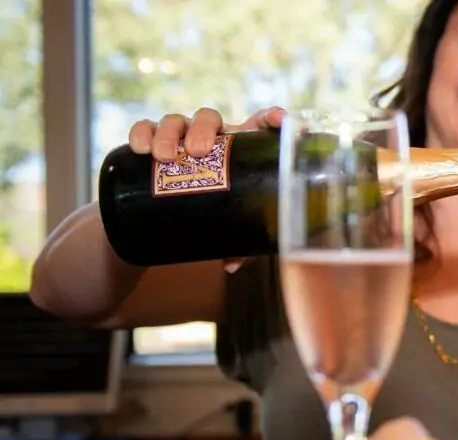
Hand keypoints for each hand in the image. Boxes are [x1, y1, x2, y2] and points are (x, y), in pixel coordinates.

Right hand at [128, 106, 286, 272]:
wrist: (167, 218)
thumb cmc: (212, 216)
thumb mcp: (229, 228)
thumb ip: (236, 244)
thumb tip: (231, 265)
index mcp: (238, 149)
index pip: (257, 123)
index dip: (271, 117)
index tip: (279, 121)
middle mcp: (210, 138)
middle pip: (209, 118)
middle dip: (202, 130)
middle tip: (198, 152)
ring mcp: (179, 138)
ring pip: (175, 121)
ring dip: (168, 132)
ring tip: (163, 156)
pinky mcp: (150, 144)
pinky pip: (143, 128)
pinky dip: (141, 132)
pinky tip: (140, 147)